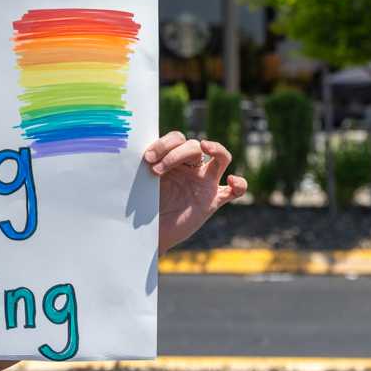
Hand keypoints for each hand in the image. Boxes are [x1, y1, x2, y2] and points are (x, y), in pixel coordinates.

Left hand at [145, 132, 246, 254]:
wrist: (148, 232)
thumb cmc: (143, 204)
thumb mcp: (142, 182)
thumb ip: (143, 167)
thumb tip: (130, 152)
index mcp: (174, 159)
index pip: (177, 138)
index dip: (164, 144)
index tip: (147, 158)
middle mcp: (191, 168)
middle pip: (194, 146)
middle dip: (174, 154)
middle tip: (155, 170)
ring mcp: (205, 183)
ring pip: (221, 157)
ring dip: (215, 148)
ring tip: (205, 146)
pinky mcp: (213, 201)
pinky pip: (235, 191)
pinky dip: (239, 184)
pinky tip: (233, 181)